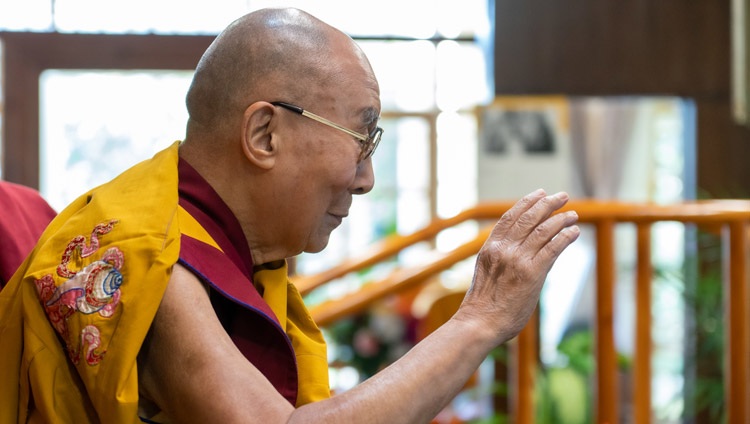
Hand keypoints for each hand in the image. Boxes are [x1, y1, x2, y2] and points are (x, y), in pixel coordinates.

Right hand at [458, 189, 579, 343]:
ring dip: (561, 219)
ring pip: (544, 230)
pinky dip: (565, 236)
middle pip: (529, 218)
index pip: (510, 217)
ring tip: (573, 214)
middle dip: (548, 204)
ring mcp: (518, 260)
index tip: (539, 193)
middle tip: (562, 196)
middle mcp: (503, 249)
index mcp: (490, 248)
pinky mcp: (533, 273)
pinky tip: (574, 231)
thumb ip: (501, 259)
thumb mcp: (486, 273)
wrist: (479, 323)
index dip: (526, 202)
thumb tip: (521, 253)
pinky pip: (553, 248)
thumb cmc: (482, 305)